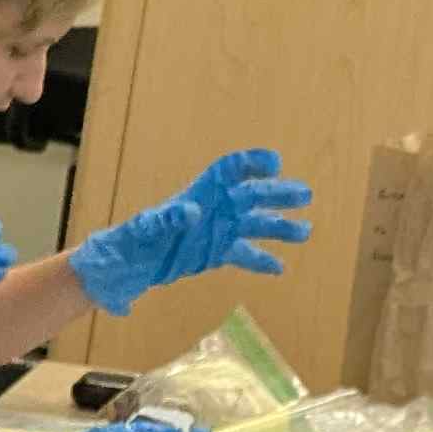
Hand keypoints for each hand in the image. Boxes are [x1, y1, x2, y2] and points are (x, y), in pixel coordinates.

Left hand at [70, 146, 311, 317]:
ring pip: (256, 225)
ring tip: (305, 231)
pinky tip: (280, 268)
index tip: (274, 164)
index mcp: (200, 194)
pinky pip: (244, 254)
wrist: (127, 264)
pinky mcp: (216, 253)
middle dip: (278, 194)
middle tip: (305, 195)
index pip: (230, 170)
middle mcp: (215, 208)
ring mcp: (218, 230)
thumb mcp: (149, 228)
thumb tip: (191, 211)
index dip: (252, 163)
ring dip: (280, 227)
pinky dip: (261, 260)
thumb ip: (169, 218)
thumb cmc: (134, 240)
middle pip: (253, 195)